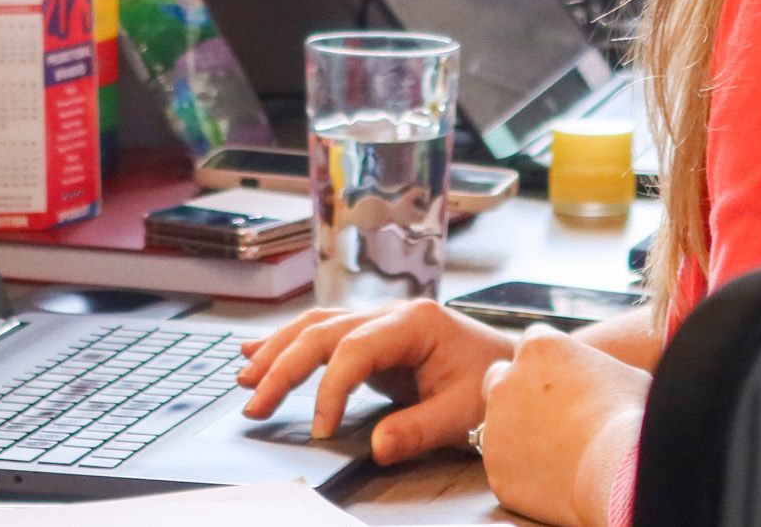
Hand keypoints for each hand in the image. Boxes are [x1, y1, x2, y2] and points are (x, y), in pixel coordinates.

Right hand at [238, 299, 515, 463]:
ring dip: (277, 351)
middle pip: (324, 330)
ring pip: (315, 326)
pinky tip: (255, 351)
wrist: (515, 365)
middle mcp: (392, 313)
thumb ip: (419, 429)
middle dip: (283, 366)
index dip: (330, 388)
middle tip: (254, 404)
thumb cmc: (492, 383)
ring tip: (245, 380)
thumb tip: (375, 447)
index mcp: (415, 322)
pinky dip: (287, 343)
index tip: (319, 429)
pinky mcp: (373, 337)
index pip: (355, 348)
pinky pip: (322, 333)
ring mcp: (380, 321)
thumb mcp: (465, 412)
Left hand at [479, 326, 650, 526]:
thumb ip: (596, 373)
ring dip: (518, 435)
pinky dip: (523, 474)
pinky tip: (554, 482)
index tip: (566, 382)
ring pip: (498, 427)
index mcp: (539, 349)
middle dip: (514, 391)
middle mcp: (506, 381)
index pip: (533, 341)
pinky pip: (505, 468)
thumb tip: (605, 384)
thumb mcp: (623, 376)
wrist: (618, 471)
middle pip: (499, 378)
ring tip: (559, 455)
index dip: (549, 363)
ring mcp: (495, 426)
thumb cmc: (631, 419)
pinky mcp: (496, 469)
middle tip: (546, 415)